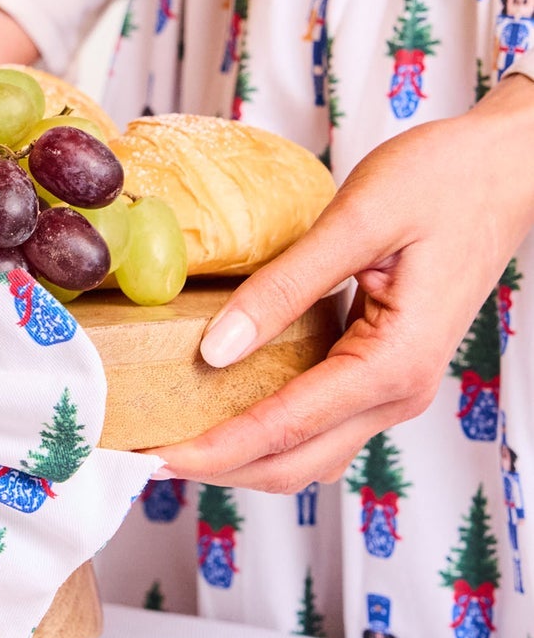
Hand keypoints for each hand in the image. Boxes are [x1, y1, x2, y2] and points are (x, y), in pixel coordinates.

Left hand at [150, 76, 533, 492]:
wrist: (507, 169)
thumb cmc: (445, 181)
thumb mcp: (357, 220)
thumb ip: (284, 287)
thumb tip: (216, 349)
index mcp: (392, 364)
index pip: (283, 429)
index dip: (212, 450)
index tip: (151, 457)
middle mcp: (397, 393)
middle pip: (293, 464)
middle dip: (216, 468)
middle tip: (141, 459)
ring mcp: (393, 389)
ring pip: (306, 453)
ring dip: (239, 457)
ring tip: (170, 437)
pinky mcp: (382, 373)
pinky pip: (318, 422)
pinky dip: (266, 430)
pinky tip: (220, 407)